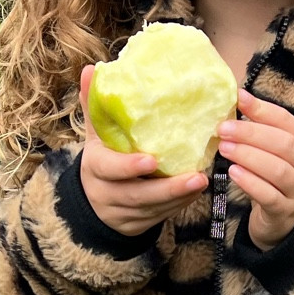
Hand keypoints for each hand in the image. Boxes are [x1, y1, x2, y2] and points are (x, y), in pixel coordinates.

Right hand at [78, 64, 207, 236]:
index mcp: (96, 168)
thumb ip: (95, 105)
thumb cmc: (102, 158)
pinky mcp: (137, 225)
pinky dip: (179, 205)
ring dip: (179, 197)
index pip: (109, 169)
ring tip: (202, 181)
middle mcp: (107, 193)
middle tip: (198, 177)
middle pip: (137, 195)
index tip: (152, 159)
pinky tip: (196, 191)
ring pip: (153, 209)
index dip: (129, 167)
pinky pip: (160, 217)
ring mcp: (123, 213)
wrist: (94, 202)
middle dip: (168, 189)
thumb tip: (91, 69)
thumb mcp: (95, 134)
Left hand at [218, 86, 293, 250]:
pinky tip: (233, 173)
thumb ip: (259, 132)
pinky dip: (250, 182)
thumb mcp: (271, 155)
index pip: (287, 122)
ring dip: (249, 156)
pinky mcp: (284, 212)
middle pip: (284, 144)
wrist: (281, 224)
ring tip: (224, 148)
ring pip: (278, 170)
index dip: (263, 109)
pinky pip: (268, 196)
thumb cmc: (272, 182)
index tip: (239, 98)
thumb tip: (237, 99)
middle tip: (224, 128)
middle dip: (253, 133)